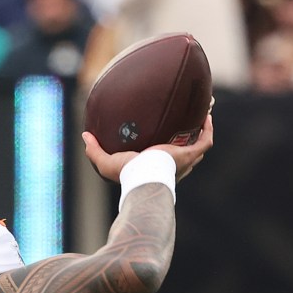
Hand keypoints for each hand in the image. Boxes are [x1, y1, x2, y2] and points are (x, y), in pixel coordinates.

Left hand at [84, 114, 213, 182]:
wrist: (143, 176)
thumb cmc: (127, 173)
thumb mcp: (105, 162)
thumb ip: (94, 150)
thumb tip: (85, 135)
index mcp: (155, 168)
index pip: (163, 161)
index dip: (164, 151)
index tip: (161, 136)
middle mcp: (173, 166)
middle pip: (186, 155)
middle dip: (188, 142)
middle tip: (186, 125)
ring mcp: (184, 161)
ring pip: (198, 147)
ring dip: (201, 133)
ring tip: (201, 117)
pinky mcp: (189, 154)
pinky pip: (205, 141)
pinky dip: (207, 130)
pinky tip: (206, 116)